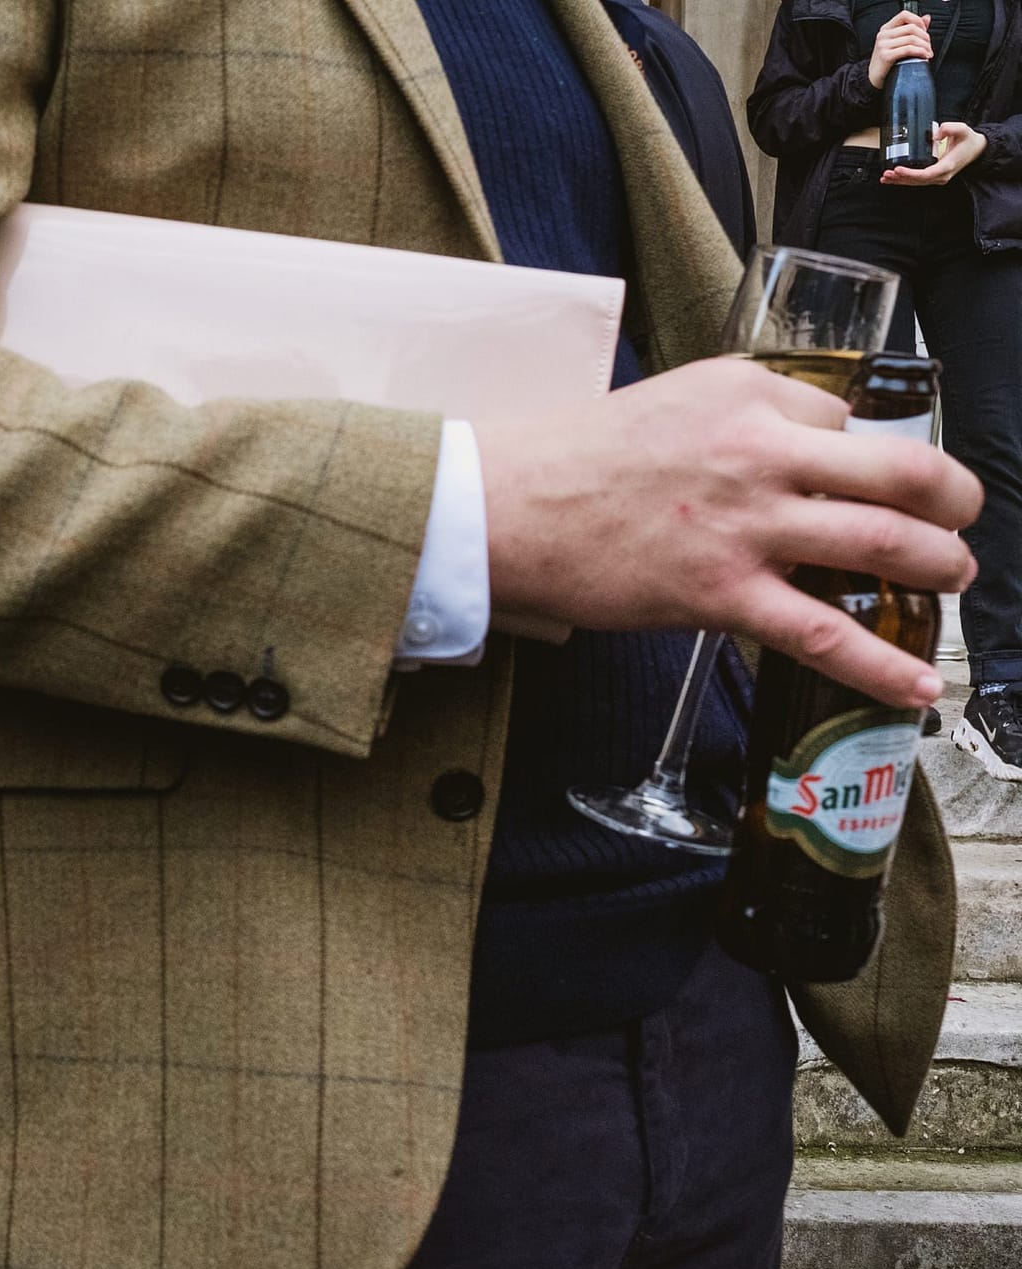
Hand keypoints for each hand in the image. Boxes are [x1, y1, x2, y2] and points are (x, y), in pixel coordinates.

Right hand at [475, 357, 981, 708]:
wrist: (502, 508)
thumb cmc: (567, 459)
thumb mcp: (666, 403)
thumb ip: (733, 421)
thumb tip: (788, 456)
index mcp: (745, 393)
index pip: (847, 419)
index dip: (870, 450)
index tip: (874, 476)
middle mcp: (761, 451)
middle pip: (904, 470)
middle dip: (952, 499)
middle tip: (957, 517)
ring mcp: (747, 526)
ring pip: (886, 544)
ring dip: (939, 569)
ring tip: (950, 580)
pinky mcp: (722, 594)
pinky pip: (826, 634)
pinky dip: (884, 666)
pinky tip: (917, 684)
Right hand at [869, 9, 930, 88]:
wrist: (873, 78)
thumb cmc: (887, 61)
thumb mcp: (899, 42)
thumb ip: (913, 29)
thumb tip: (926, 18)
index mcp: (886, 29)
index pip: (904, 15)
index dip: (918, 21)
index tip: (925, 31)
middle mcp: (883, 35)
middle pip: (911, 28)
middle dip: (925, 37)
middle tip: (929, 46)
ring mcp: (883, 45)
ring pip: (912, 39)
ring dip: (925, 46)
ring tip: (927, 53)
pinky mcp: (885, 56)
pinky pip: (908, 50)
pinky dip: (920, 52)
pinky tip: (924, 56)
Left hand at [882, 122, 988, 183]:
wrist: (976, 149)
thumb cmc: (968, 140)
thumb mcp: (963, 129)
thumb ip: (950, 128)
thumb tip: (935, 134)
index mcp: (947, 166)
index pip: (925, 174)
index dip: (910, 173)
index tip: (898, 168)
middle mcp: (941, 176)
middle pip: (917, 181)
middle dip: (900, 178)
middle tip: (886, 173)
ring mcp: (937, 178)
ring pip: (915, 182)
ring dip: (899, 181)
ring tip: (885, 177)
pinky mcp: (933, 176)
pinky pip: (916, 180)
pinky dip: (903, 180)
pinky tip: (891, 180)